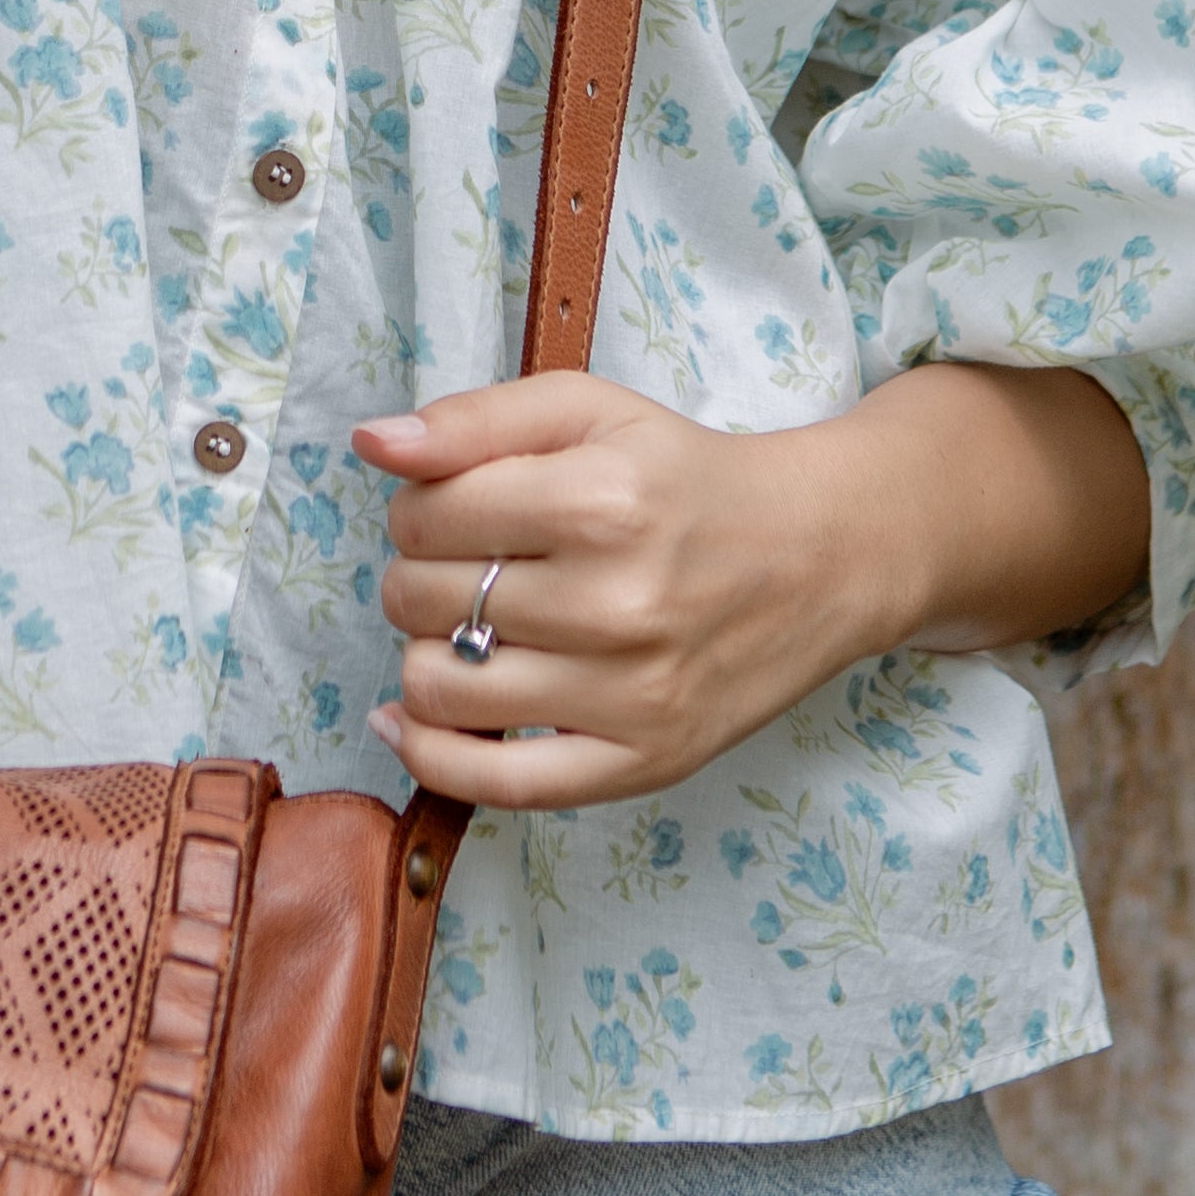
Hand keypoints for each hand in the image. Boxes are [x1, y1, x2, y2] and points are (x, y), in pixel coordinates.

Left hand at [360, 355, 1149, 817]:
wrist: (822, 556)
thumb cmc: (687, 478)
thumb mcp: (591, 409)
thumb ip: (474, 417)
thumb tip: (372, 443)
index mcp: (600, 501)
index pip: (421, 516)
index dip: (418, 507)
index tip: (458, 509)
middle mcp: (616, 604)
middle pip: (419, 599)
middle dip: (422, 575)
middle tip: (475, 567)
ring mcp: (631, 695)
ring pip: (439, 688)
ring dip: (427, 653)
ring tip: (474, 628)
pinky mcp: (644, 762)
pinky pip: (496, 785)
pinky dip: (432, 755)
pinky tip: (416, 719)